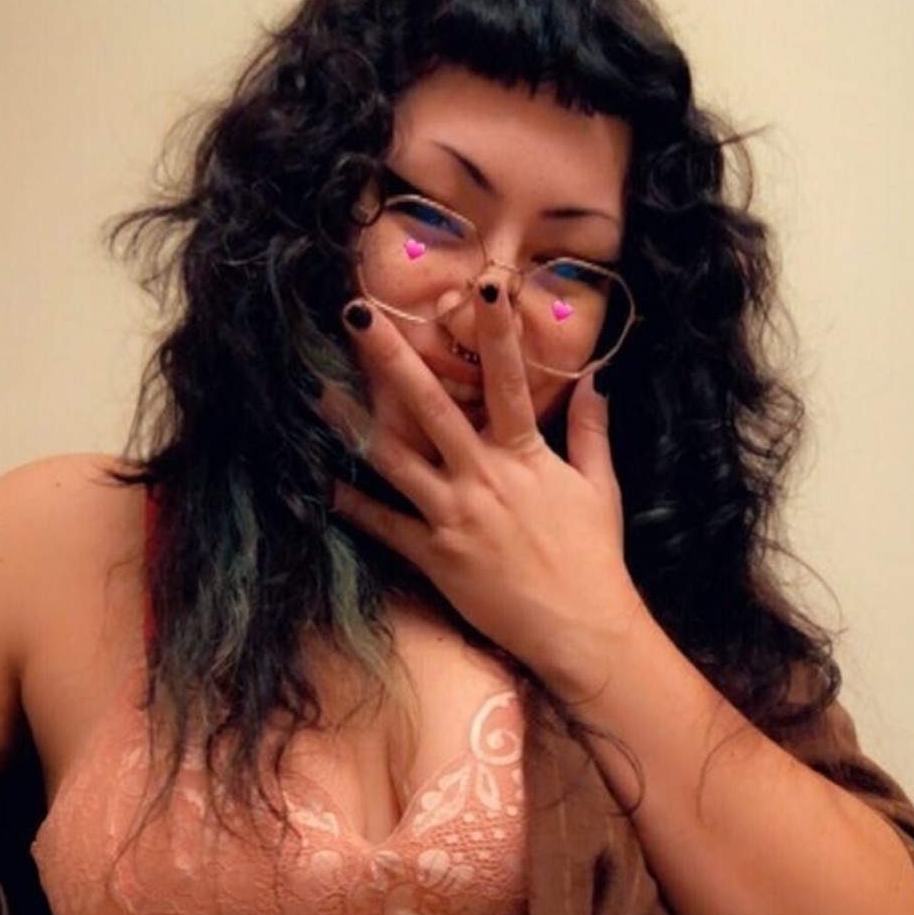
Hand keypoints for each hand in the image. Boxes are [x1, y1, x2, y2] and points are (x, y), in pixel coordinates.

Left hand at [324, 286, 642, 682]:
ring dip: (351, 424)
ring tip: (315, 391)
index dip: (497, 332)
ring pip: (393, 461)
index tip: (484, 283)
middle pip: (431, 408)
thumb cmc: (594, 560)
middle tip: (356, 314)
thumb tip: (596, 379)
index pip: (510, 381)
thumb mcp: (599, 488)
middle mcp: (484, 478)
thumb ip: (590, 430)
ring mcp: (455, 516)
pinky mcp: (436, 557)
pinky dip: (354, 506)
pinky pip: (386, 525)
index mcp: (526, 457)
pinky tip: (323, 486)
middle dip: (391, 358)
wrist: (581, 630)